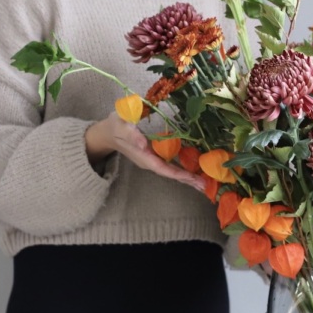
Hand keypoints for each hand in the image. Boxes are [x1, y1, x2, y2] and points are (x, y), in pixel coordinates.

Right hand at [85, 112, 204, 190]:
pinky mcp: (155, 157)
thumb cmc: (115, 126)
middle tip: (205, 186)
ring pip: (172, 171)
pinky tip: (195, 172)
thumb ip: (131, 134)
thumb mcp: (120, 126)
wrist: (108, 132)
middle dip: (187, 180)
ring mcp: (152, 160)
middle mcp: (150, 162)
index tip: (191, 178)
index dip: (177, 173)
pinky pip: (171, 165)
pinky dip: (183, 169)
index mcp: (143, 156)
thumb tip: (143, 144)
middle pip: (170, 173)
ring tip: (204, 183)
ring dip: (188, 177)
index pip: (162, 168)